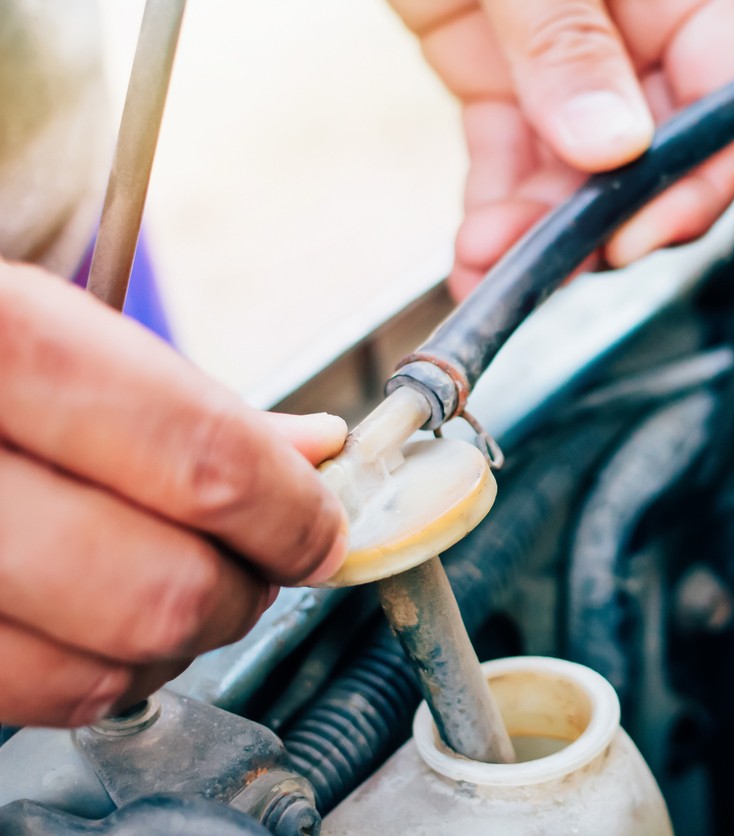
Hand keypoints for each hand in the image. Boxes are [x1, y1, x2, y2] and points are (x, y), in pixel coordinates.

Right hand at [0, 261, 347, 726]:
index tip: (324, 528)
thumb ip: (182, 399)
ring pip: (100, 669)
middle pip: (161, 585)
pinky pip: (27, 700)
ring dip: (173, 642)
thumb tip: (315, 454)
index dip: (293, 510)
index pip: (200, 456)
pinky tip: (93, 622)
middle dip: (243, 588)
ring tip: (175, 586)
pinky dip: (93, 676)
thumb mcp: (37, 327)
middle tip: (261, 561)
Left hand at [392, 0, 733, 298]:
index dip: (696, 178)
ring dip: (541, 228)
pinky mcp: (502, 67)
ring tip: (492, 265)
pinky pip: (516, 151)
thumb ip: (567, 37)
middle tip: (555, 263)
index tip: (635, 232)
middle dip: (603, 217)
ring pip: (579, 166)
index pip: (730, 93)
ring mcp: (567, 48)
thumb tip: (613, 145)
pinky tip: (479, 248)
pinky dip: (497, 205)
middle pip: (654, 148)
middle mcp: (637, 18)